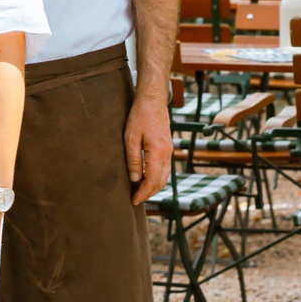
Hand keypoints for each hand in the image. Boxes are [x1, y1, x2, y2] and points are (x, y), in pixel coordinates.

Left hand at [125, 88, 171, 204]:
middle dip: (149, 193)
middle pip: (161, 182)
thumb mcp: (130, 138)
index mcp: (158, 152)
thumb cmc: (139, 116)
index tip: (133, 201)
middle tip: (135, 199)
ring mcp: (169, 151)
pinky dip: (157, 178)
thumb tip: (135, 179)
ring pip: (165, 176)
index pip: (152, 180)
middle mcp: (167, 154)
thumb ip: (133, 159)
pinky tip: (146, 179)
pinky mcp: (167, 148)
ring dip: (153, 187)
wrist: (153, 101)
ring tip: (139, 192)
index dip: (143, 193)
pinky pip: (165, 169)